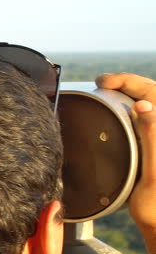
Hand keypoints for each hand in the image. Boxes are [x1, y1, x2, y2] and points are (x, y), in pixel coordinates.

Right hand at [96, 73, 155, 237]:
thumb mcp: (153, 172)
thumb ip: (152, 136)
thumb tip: (144, 105)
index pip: (154, 93)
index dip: (130, 81)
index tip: (105, 82)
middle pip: (153, 97)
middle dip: (129, 84)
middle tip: (103, 84)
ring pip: (150, 109)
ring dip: (131, 96)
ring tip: (108, 93)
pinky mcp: (154, 153)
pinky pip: (146, 124)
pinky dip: (132, 113)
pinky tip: (118, 117)